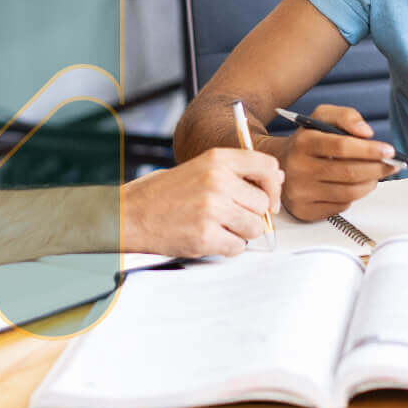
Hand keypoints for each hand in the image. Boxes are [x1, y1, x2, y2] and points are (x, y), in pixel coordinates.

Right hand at [121, 148, 282, 256]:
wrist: (130, 214)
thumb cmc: (164, 193)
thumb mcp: (200, 167)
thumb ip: (237, 171)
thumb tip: (277, 178)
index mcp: (217, 159)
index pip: (267, 166)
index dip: (274, 185)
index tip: (271, 198)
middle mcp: (218, 181)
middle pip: (263, 203)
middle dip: (252, 214)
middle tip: (230, 215)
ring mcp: (212, 210)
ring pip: (255, 227)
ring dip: (241, 232)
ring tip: (218, 226)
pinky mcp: (205, 236)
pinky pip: (238, 247)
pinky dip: (228, 247)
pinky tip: (210, 237)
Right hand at [262, 104, 398, 221]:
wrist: (278, 164)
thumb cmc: (307, 140)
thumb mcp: (322, 118)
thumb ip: (346, 116)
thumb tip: (366, 133)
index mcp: (303, 142)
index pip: (342, 147)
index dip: (370, 150)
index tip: (389, 151)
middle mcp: (298, 168)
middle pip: (349, 172)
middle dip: (377, 168)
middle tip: (392, 164)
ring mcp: (301, 192)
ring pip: (349, 192)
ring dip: (370, 183)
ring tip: (376, 174)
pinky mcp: (305, 210)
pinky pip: (341, 206)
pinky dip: (354, 196)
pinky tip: (355, 185)